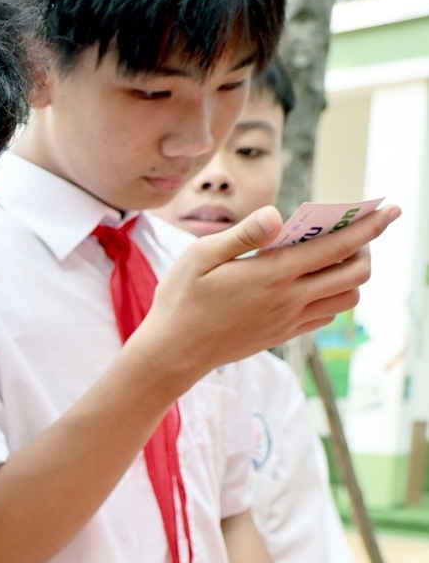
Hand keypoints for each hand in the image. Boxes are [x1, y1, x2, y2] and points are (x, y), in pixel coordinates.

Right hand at [137, 205, 397, 380]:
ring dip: (352, 274)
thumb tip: (277, 214)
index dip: (369, 226)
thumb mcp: (200, 257)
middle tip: (351, 233)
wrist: (173, 353)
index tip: (388, 209)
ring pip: (348, 297)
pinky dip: (334, 295)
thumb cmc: (181, 300)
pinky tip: (315, 282)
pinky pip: (327, 315)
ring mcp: (289, 320)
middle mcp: (289, 299)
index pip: (337, 246)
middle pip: (355, 273)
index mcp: (272, 274)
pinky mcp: (284, 334)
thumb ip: (242, 234)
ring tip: (335, 257)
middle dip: (366, 247)